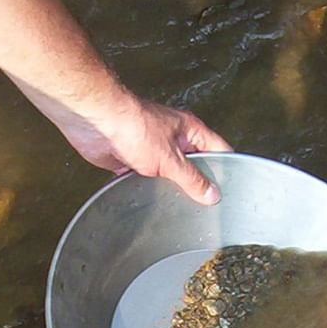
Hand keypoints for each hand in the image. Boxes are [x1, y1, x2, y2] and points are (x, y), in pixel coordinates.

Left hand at [53, 96, 232, 204]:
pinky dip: (146, 189)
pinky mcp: (131, 160)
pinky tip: (149, 200)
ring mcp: (152, 149)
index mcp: (189, 131)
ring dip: (168, 186)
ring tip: (177, 205)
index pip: (218, 149)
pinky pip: (144, 179)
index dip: (225, 168)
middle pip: (193, 164)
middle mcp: (173, 138)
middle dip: (196, 182)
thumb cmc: (133, 126)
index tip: (230, 189)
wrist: (97, 122)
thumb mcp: (171, 160)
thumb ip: (192, 179)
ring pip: (168, 174)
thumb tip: (211, 194)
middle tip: (204, 203)